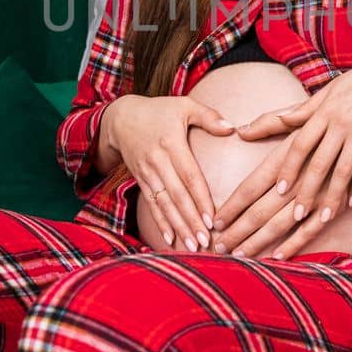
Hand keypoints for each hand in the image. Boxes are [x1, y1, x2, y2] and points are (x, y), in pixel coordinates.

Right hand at [103, 94, 234, 250]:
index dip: (200, 198)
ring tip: (191, 245)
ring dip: (178, 226)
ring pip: (164, 204)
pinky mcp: (141, 180)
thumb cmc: (158, 110)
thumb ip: (208, 116)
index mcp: (171, 144)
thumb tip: (231, 128)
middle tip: (205, 240)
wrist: (120, 118)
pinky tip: (170, 239)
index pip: (189, 176)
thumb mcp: (183, 105)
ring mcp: (147, 173)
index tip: (212, 218)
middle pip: (176, 195)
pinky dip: (161, 223)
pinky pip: (151, 205)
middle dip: (190, 220)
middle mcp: (158, 161)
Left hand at [216, 45, 351, 256]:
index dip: (288, 168)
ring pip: (342, 170)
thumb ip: (307, 108)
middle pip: (318, 162)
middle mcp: (340, 120)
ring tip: (322, 217)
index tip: (279, 190)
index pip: (299, 143)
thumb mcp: (334, 89)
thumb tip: (281, 119)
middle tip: (295, 214)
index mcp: (324, 109)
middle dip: (305, 190)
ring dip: (332, 197)